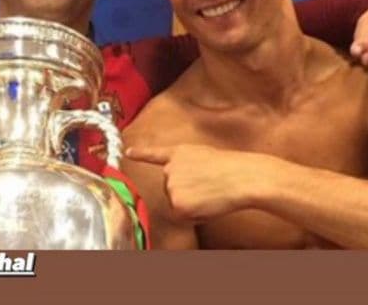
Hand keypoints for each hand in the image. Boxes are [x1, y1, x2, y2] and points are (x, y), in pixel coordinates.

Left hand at [125, 143, 268, 220]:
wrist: (238, 176)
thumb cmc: (229, 167)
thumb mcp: (202, 156)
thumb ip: (185, 165)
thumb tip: (180, 181)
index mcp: (178, 153)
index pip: (154, 154)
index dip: (140, 153)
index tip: (128, 152)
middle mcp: (169, 168)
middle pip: (171, 188)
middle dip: (186, 191)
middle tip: (207, 186)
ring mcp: (171, 186)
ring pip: (177, 202)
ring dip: (191, 203)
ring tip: (209, 192)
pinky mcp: (177, 203)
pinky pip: (183, 215)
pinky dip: (194, 215)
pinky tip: (206, 203)